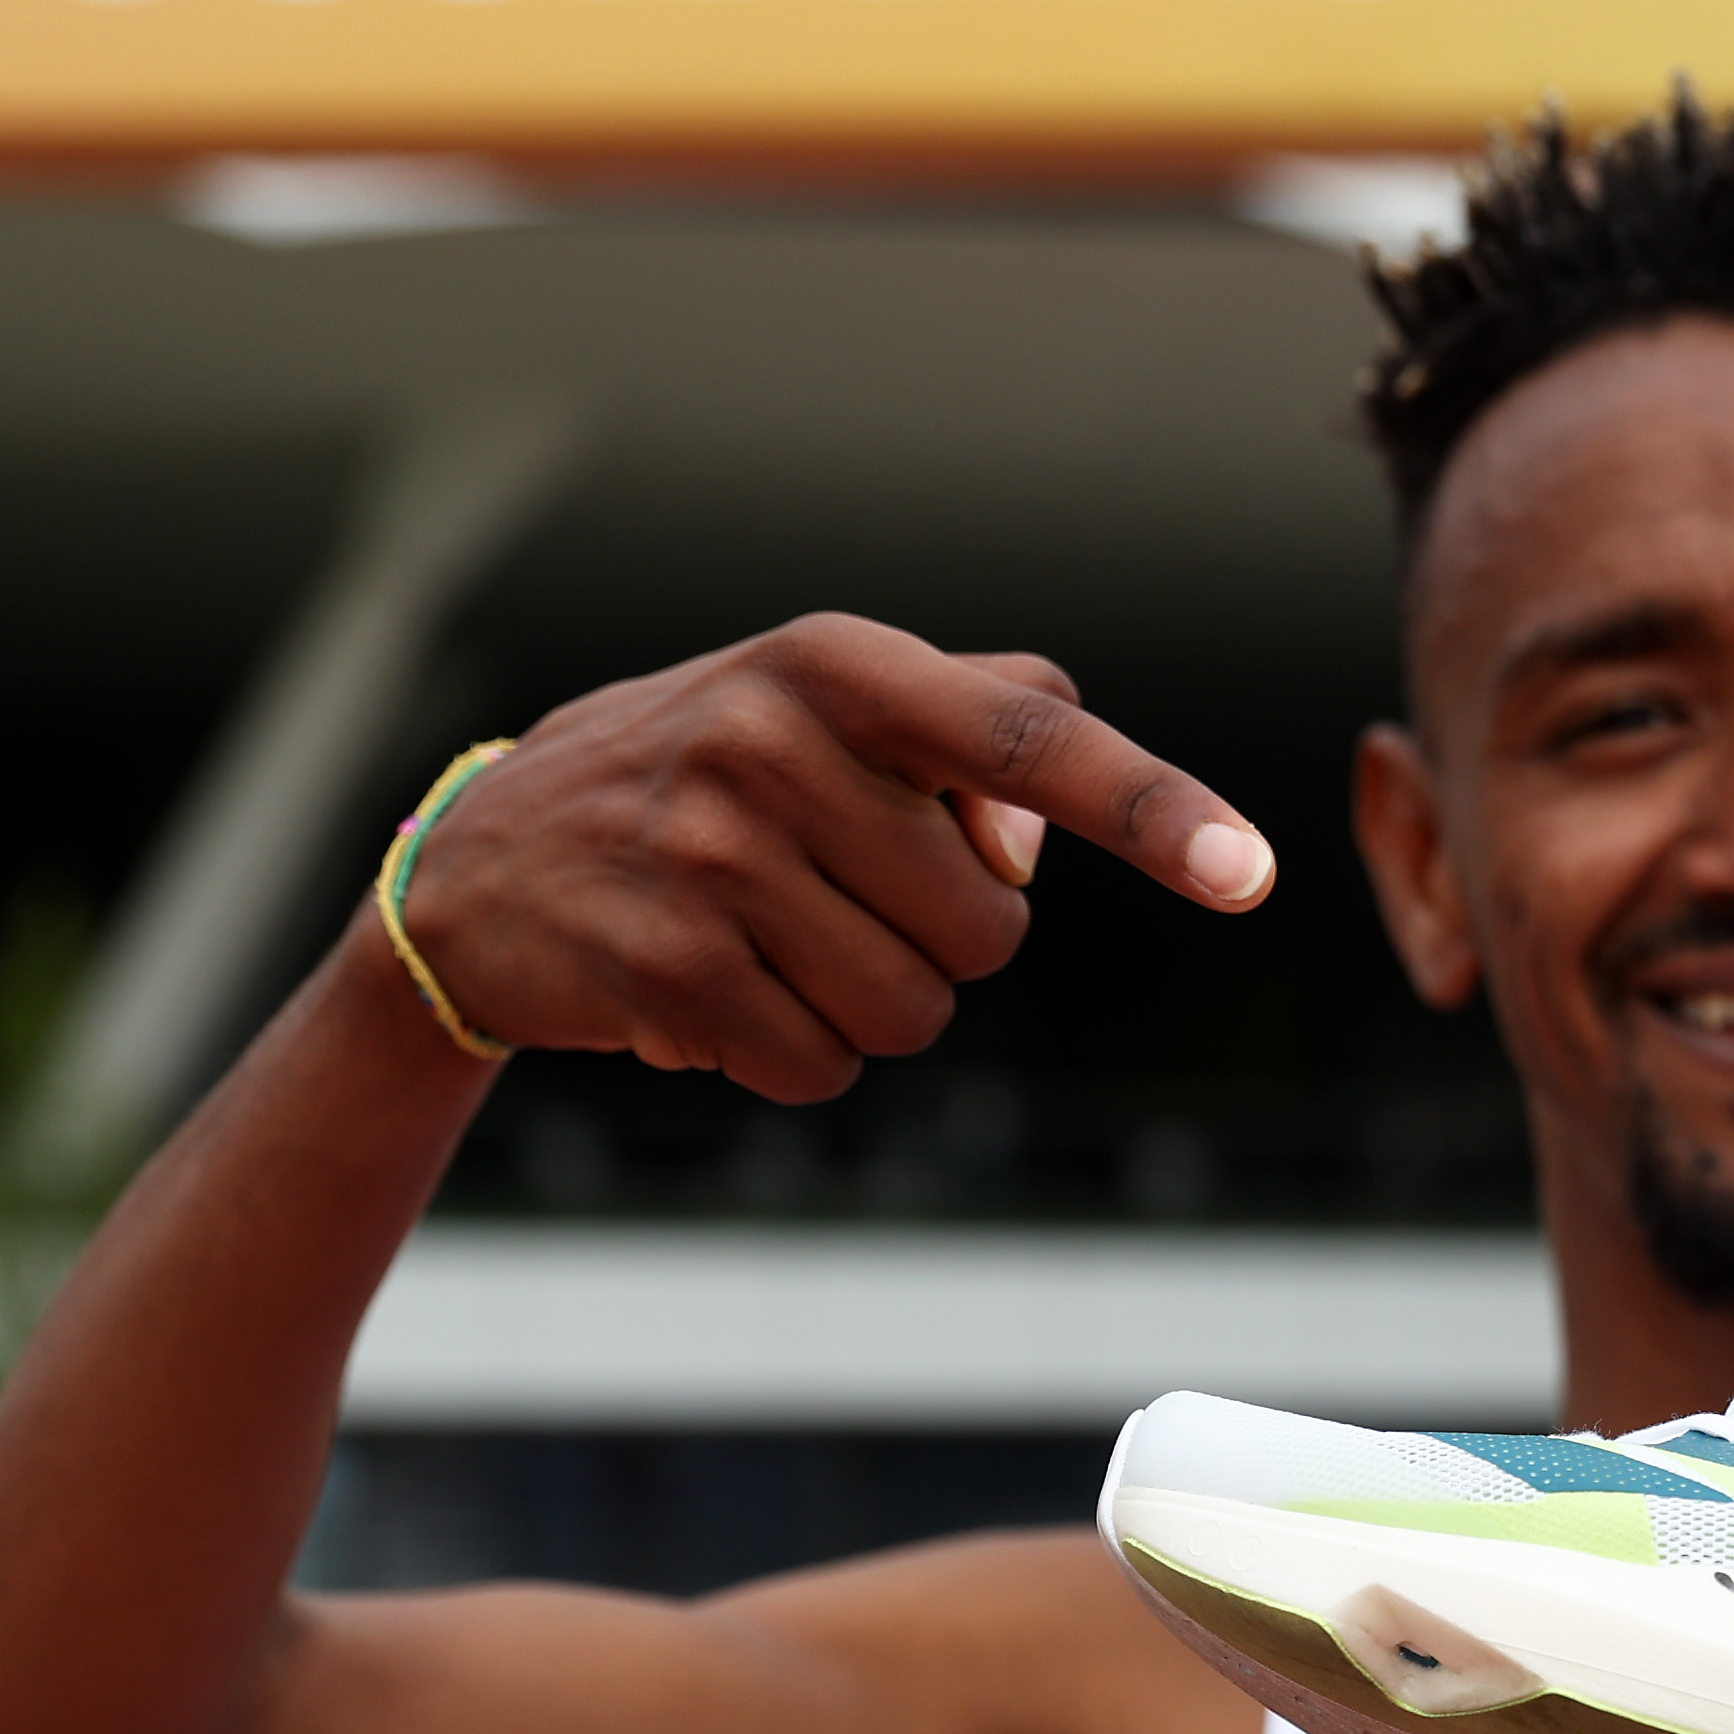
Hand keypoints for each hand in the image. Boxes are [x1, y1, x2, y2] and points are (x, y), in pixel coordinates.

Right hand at [393, 612, 1273, 1101]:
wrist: (484, 865)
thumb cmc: (714, 776)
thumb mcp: (831, 707)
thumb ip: (980, 727)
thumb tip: (1046, 831)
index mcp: (835, 665)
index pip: (1024, 740)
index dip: (1151, 809)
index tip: (1248, 874)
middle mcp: (768, 741)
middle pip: (988, 928)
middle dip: (942, 941)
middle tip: (837, 896)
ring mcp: (705, 857)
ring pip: (912, 1012)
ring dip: (871, 1008)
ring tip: (776, 944)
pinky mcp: (662, 969)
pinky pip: (821, 1068)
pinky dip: (794, 1057)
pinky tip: (721, 996)